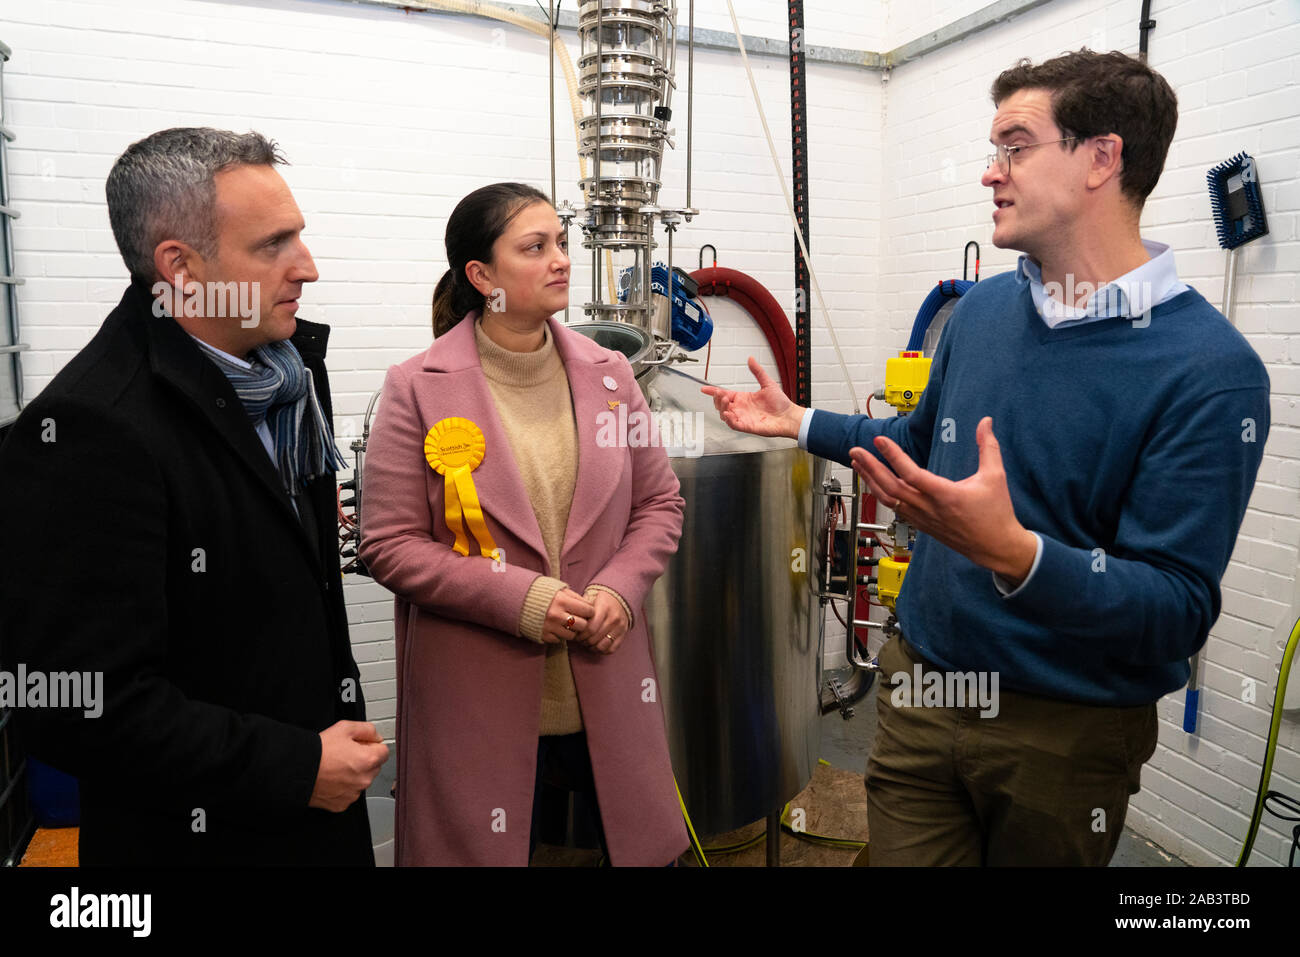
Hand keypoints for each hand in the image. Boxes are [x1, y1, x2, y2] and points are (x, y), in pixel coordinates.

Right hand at [310, 720, 388, 812]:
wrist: (299, 771)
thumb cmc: (319, 751)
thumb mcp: (345, 728)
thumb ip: (367, 730)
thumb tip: (376, 737)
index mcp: (368, 760)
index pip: (384, 752)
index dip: (372, 746)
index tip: (361, 745)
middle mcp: (364, 779)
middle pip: (374, 767)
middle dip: (364, 760)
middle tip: (345, 754)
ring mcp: (353, 793)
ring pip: (361, 781)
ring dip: (354, 774)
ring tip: (336, 766)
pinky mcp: (342, 804)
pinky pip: (349, 793)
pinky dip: (343, 787)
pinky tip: (332, 778)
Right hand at [542, 589, 595, 644]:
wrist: (519, 600)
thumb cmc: (544, 593)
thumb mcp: (560, 590)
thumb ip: (575, 597)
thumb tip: (590, 606)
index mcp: (562, 600)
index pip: (588, 610)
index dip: (590, 611)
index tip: (587, 611)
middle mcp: (556, 615)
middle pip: (583, 625)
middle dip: (583, 623)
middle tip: (579, 619)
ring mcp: (550, 626)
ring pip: (572, 635)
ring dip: (572, 631)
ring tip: (568, 624)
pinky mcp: (543, 635)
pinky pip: (559, 640)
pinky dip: (560, 635)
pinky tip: (557, 628)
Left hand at [571, 590, 629, 654]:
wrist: (620, 600)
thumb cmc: (601, 601)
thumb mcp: (591, 599)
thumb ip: (581, 609)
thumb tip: (569, 622)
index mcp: (604, 608)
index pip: (590, 628)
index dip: (580, 634)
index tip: (575, 634)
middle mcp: (613, 618)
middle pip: (594, 638)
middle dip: (584, 641)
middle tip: (579, 640)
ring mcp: (620, 628)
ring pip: (602, 646)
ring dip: (592, 647)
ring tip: (587, 643)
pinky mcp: (623, 635)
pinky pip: (611, 649)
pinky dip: (601, 650)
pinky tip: (596, 645)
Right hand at [700, 357, 805, 437]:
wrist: (789, 416)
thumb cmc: (780, 403)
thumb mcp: (767, 383)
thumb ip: (757, 371)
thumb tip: (751, 359)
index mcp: (743, 398)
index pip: (724, 394)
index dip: (713, 392)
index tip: (704, 389)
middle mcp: (741, 408)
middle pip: (721, 405)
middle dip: (718, 399)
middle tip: (721, 393)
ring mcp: (743, 418)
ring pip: (724, 415)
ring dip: (722, 408)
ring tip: (727, 400)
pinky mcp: (747, 427)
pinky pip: (733, 425)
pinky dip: (729, 420)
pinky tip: (728, 414)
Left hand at [849, 416, 1037, 584]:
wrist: (995, 547)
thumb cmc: (996, 514)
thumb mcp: (995, 477)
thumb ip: (988, 447)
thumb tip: (985, 422)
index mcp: (945, 495)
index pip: (912, 474)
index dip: (894, 456)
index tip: (880, 440)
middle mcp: (929, 508)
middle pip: (891, 487)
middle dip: (870, 467)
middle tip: (856, 451)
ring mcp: (922, 518)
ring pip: (888, 499)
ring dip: (870, 480)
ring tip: (857, 463)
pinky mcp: (920, 524)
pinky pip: (894, 508)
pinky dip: (880, 493)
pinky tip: (873, 482)